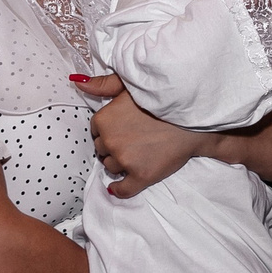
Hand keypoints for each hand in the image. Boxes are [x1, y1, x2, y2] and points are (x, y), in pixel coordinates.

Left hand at [72, 74, 210, 197]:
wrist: (193, 118)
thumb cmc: (162, 99)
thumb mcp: (130, 86)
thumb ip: (103, 85)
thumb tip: (77, 82)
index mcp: (104, 119)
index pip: (97, 132)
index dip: (109, 131)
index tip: (123, 129)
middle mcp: (110, 141)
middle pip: (102, 150)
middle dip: (113, 147)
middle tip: (132, 141)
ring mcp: (124, 160)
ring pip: (111, 167)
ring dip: (120, 163)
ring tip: (138, 153)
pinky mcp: (140, 176)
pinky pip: (122, 189)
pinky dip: (119, 189)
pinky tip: (120, 186)